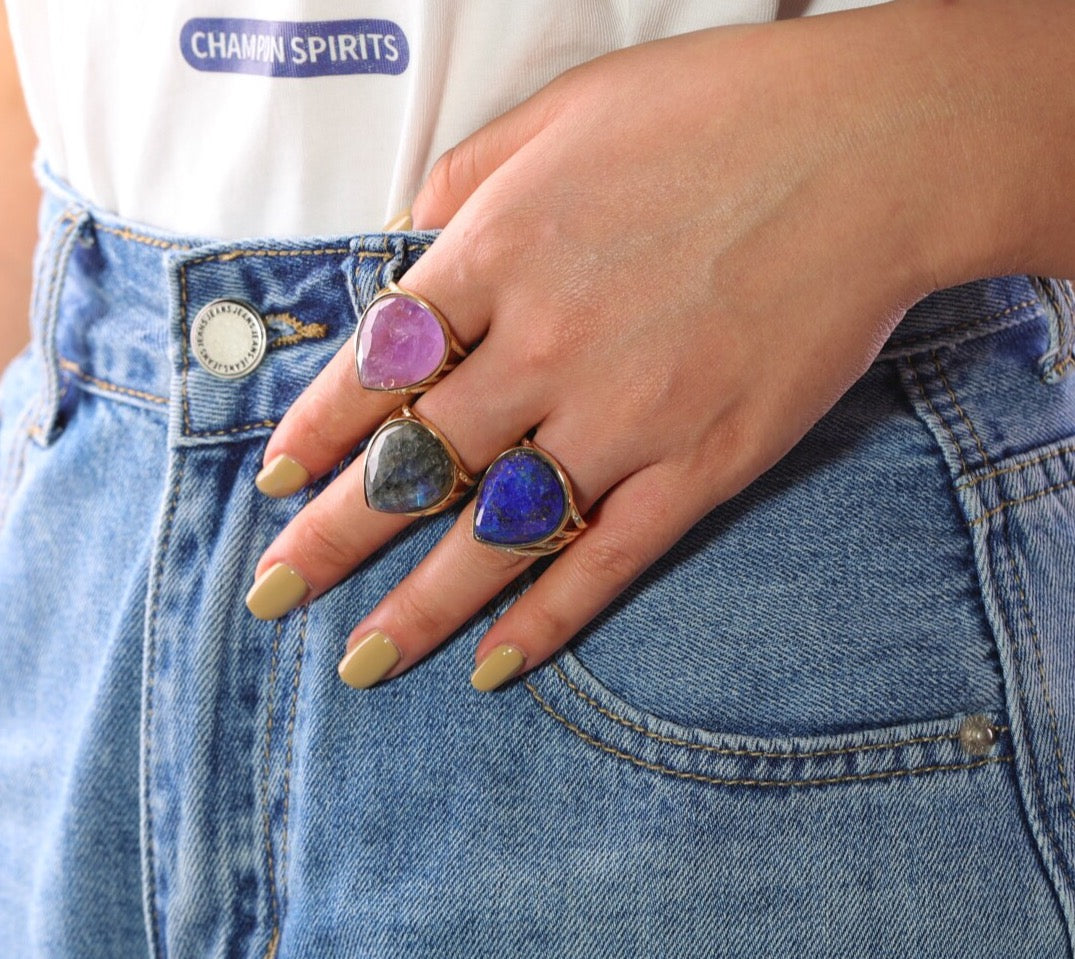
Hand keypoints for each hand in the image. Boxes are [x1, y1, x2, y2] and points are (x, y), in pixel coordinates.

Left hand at [246, 0, 1054, 689]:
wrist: (872, 152)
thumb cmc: (717, 112)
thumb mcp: (563, 112)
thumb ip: (468, 184)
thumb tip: (409, 249)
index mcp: (501, 255)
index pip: (378, 368)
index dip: (318, 433)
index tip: (277, 482)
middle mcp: (548, 347)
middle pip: (417, 465)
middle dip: (334, 539)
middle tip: (273, 596)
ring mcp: (628, 415)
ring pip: (499, 532)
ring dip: (421, 605)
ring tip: (362, 661)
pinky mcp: (705, 462)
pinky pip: (611, 558)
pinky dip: (549, 617)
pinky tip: (495, 665)